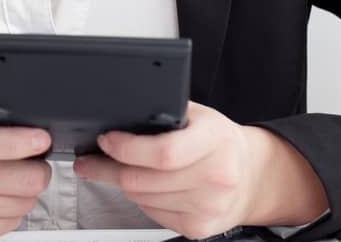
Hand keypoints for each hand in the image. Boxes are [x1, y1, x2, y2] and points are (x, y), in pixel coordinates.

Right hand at [0, 88, 51, 241]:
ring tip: (15, 179)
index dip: (18, 142)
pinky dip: (14, 210)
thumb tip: (20, 93)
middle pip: (18, 180)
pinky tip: (0, 197)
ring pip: (21, 204)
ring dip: (28, 192)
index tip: (40, 139)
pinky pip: (10, 223)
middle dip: (39, 169)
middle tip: (36, 161)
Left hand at [74, 102, 325, 238]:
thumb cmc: (219, 142)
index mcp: (216, 139)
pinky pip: (152, 214)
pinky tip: (147, 187)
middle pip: (144, 180)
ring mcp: (208, 206)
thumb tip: (122, 114)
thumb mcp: (201, 116)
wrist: (250, 176)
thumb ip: (167, 112)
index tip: (106, 141)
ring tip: (118, 170)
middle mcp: (216, 175)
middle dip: (108, 169)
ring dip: (123, 184)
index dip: (128, 149)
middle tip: (90, 160)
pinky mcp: (198, 227)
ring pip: (142, 198)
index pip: (164, 152)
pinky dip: (142, 200)